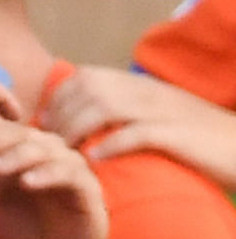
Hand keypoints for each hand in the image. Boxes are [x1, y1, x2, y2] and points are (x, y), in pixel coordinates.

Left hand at [0, 114, 109, 238]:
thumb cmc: (17, 229)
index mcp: (20, 150)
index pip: (0, 129)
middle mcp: (46, 151)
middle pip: (21, 133)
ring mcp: (69, 166)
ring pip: (46, 150)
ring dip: (18, 156)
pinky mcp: (88, 187)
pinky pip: (70, 175)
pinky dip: (48, 175)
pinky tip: (26, 183)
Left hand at [43, 65, 235, 185]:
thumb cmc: (193, 138)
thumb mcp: (152, 116)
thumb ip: (120, 113)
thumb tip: (80, 120)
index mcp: (139, 86)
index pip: (84, 78)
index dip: (57, 102)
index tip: (45, 130)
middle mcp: (147, 92)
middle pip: (88, 88)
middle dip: (59, 118)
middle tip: (47, 148)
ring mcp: (163, 110)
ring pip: (104, 106)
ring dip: (76, 131)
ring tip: (64, 155)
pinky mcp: (177, 134)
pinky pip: (137, 133)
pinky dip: (111, 145)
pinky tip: (95, 161)